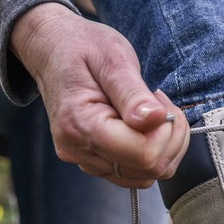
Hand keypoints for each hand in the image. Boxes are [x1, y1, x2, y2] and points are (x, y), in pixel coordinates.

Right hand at [10, 3, 188, 187]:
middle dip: (170, 136)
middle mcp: (79, 150)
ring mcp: (86, 160)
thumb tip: (156, 119)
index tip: (157, 99)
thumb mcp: (112, 58)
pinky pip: (137, 173)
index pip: (143, 154)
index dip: (165, 130)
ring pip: (147, 176)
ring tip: (152, 111)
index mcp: (80, 124)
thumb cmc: (82, 47)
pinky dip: (154, 153)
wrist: (53, 50)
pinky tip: (147, 126)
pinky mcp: (97, 162)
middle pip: (149, 169)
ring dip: (165, 146)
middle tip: (158, 101)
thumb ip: (133, 93)